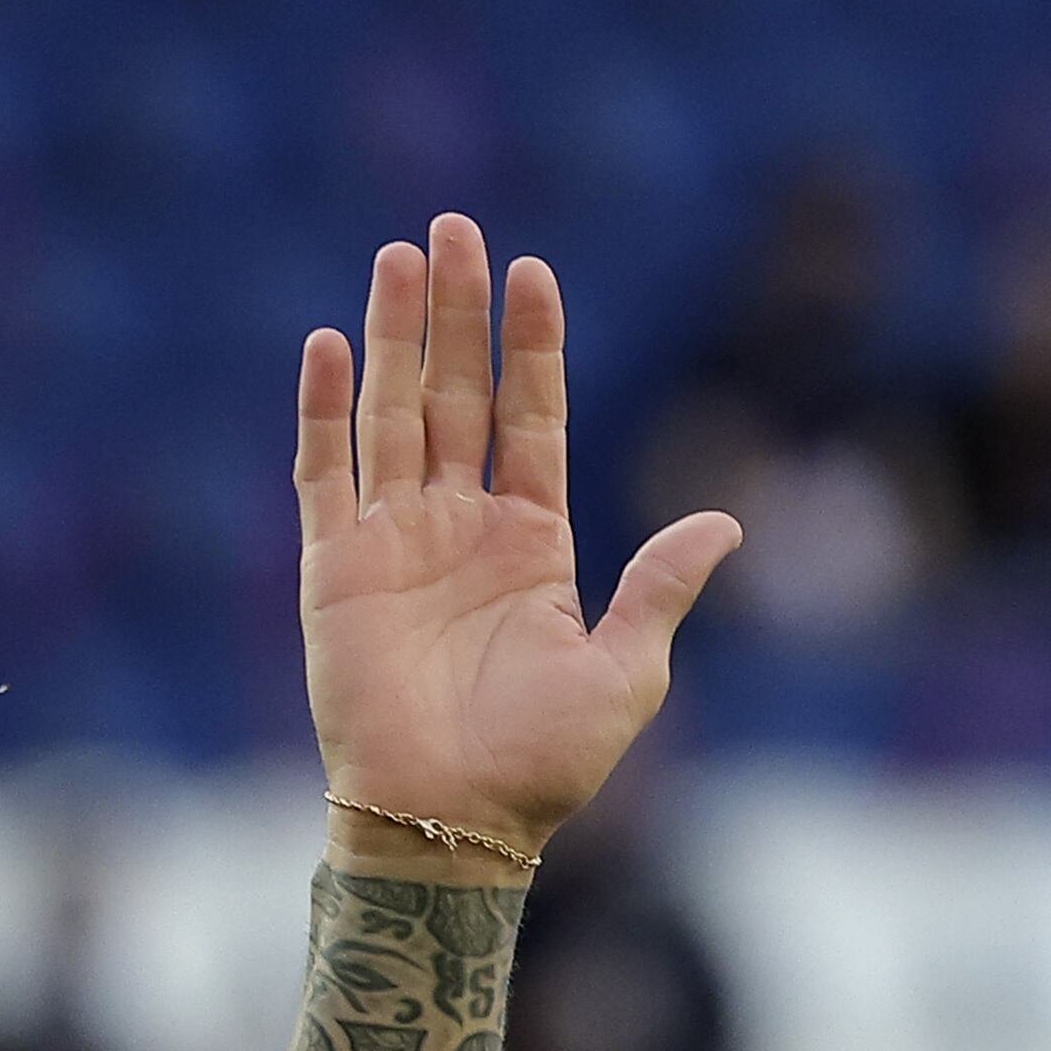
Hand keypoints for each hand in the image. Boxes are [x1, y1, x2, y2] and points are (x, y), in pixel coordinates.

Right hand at [296, 213, 741, 853]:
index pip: (531, 418)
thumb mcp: (626, 671)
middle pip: (455, 393)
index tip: (533, 271)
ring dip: (392, 334)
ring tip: (400, 255)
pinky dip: (323, 408)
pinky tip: (329, 342)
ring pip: (391, 412)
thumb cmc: (543, 764)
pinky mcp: (337, 568)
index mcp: (532, 544)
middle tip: (455, 228)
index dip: (531, 347)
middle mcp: (460, 528)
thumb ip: (661, 587)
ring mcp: (394, 541)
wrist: (453, 822)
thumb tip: (727, 521)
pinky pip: (324, 472)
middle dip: (455, 313)